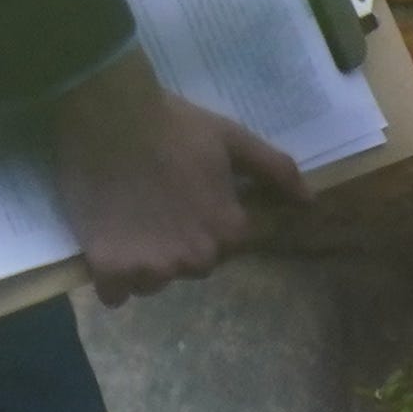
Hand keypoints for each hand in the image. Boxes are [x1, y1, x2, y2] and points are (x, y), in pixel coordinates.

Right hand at [49, 48, 300, 304]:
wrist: (108, 116)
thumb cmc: (173, 125)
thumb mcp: (232, 138)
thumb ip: (275, 171)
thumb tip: (308, 201)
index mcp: (228, 231)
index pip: (227, 246)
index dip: (206, 222)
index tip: (184, 200)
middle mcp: (195, 258)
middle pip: (189, 267)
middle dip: (175, 246)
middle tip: (152, 209)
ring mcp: (151, 266)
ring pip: (152, 282)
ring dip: (142, 264)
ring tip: (124, 226)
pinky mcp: (109, 267)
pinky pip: (114, 295)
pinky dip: (111, 280)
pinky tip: (105, 253)